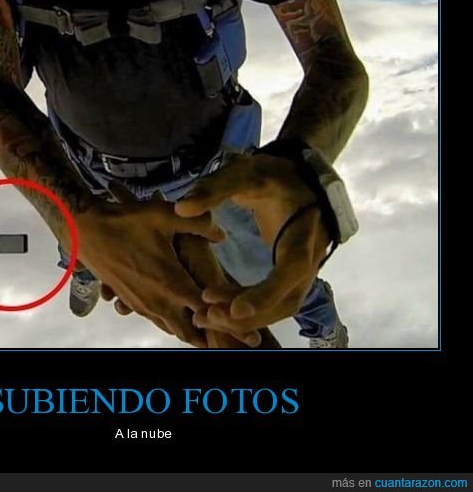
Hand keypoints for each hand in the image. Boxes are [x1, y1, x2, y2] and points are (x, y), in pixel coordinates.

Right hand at [102, 225, 280, 348]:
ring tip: (212, 340)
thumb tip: (222, 234)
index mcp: (172, 283)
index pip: (208, 314)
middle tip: (235, 347)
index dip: (232, 328)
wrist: (86, 231)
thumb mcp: (165, 216)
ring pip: (171, 329)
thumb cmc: (127, 221)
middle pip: (190, 332)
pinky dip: (172, 324)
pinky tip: (180, 320)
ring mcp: (143, 305)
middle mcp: (158, 301)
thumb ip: (198, 224)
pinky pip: (156, 321)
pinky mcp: (131, 302)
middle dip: (212, 341)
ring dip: (191, 334)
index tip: (254, 341)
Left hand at [174, 152, 330, 333]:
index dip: (266, 293)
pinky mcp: (291, 277)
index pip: (290, 269)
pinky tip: (219, 308)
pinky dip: (249, 310)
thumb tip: (181, 209)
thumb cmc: (272, 175)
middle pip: (287, 300)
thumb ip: (214, 188)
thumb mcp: (244, 173)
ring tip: (206, 315)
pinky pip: (275, 302)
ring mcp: (303, 271)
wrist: (299, 179)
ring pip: (281, 307)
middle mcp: (309, 258)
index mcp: (302, 231)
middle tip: (208, 314)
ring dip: (247, 319)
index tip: (235, 310)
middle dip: (250, 315)